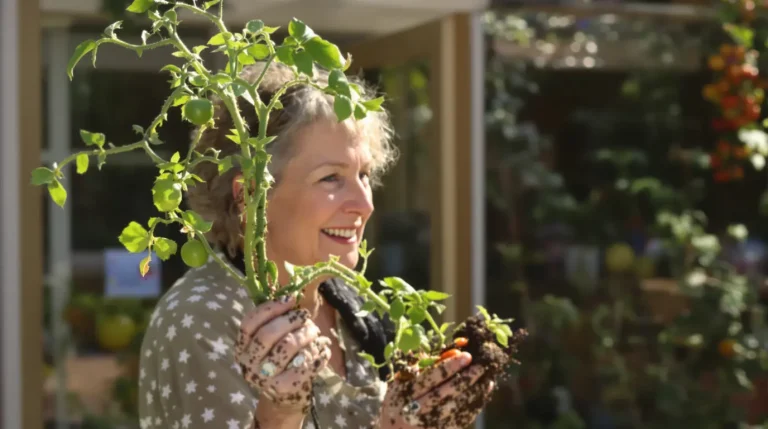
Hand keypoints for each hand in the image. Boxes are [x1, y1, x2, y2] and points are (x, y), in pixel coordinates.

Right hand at [235, 295, 330, 413]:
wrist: (285, 396)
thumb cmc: (280, 360)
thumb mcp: (272, 341)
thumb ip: (276, 321)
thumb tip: (292, 295)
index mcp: (242, 348)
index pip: (249, 323)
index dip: (270, 308)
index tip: (290, 299)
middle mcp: (248, 363)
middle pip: (267, 334)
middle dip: (290, 320)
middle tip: (305, 315)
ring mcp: (264, 377)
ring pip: (287, 346)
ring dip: (305, 333)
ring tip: (314, 331)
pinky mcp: (283, 387)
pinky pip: (303, 363)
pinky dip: (316, 352)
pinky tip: (323, 348)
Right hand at [378, 352, 494, 428]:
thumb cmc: (399, 397)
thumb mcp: (403, 380)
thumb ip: (424, 365)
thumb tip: (452, 351)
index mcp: (406, 393)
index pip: (430, 378)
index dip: (449, 367)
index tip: (466, 355)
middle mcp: (417, 410)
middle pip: (445, 393)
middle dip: (465, 379)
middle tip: (481, 366)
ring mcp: (430, 423)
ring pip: (456, 407)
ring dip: (474, 392)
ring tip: (487, 378)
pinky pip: (461, 418)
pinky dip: (475, 404)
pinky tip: (483, 392)